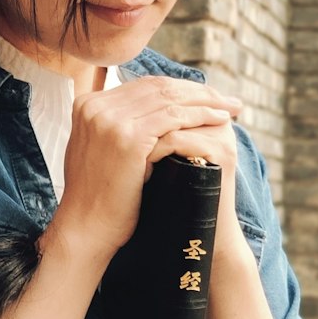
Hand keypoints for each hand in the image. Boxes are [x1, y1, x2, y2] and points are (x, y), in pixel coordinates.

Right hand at [45, 76, 242, 264]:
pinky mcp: (127, 138)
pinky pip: (173, 117)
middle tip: (226, 99)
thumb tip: (149, 120)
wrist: (86, 231)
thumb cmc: (98, 203)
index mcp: (87, 106)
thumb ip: (114, 131)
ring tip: (231, 108)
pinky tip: (220, 119)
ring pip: (169, 98)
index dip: (178, 89)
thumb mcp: (100, 156)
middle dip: (197, 91)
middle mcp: (95, 107)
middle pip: (158, 87)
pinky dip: (200, 115)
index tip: (204, 97)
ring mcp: (110, 120)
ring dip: (206, 101)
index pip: (143, 87)